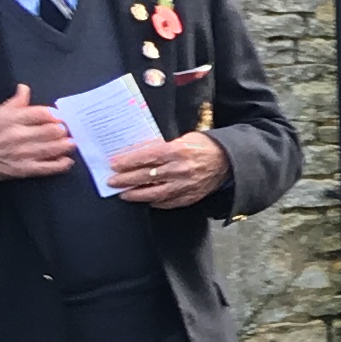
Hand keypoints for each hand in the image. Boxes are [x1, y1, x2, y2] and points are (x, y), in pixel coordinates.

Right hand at [0, 85, 75, 180]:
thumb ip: (13, 103)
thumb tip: (24, 89)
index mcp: (13, 118)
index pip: (43, 113)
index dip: (56, 115)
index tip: (61, 117)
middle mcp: (20, 135)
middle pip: (52, 131)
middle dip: (63, 130)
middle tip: (69, 130)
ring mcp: (23, 154)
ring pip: (53, 148)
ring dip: (66, 145)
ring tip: (72, 142)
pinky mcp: (23, 170)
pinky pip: (47, 168)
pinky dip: (60, 165)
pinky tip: (67, 161)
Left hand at [106, 130, 228, 209]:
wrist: (228, 161)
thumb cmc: (204, 146)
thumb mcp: (183, 138)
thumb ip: (162, 146)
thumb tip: (138, 153)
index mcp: (177, 151)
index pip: (145, 157)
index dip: (127, 162)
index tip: (114, 164)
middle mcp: (179, 169)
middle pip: (146, 176)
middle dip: (125, 180)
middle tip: (112, 182)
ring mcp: (185, 185)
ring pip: (154, 193)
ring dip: (136, 195)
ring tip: (124, 194)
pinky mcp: (190, 197)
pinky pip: (168, 202)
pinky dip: (155, 202)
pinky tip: (146, 201)